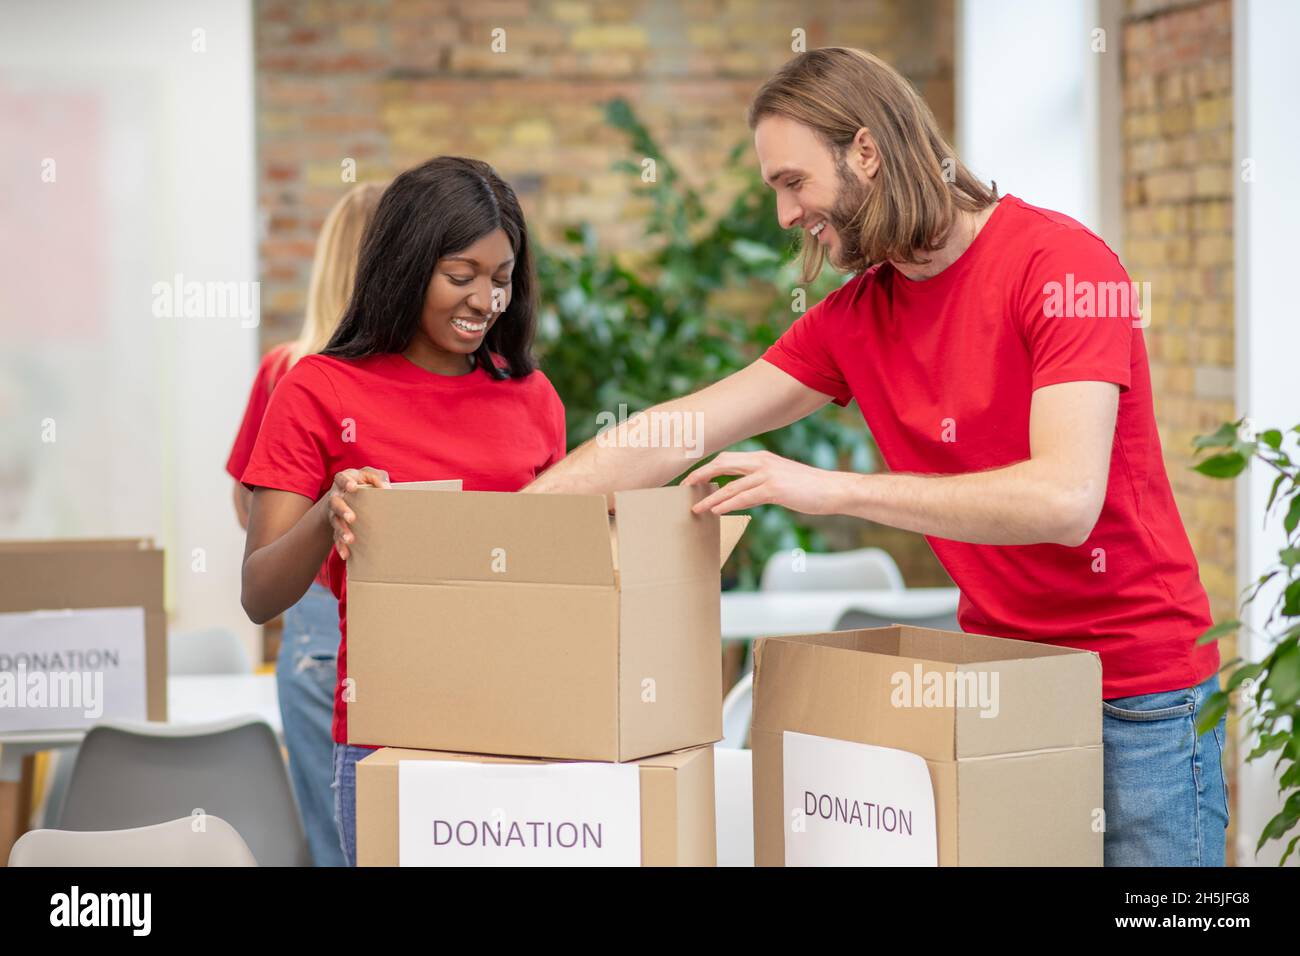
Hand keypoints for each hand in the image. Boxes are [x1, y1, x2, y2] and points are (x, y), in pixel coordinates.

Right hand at [325, 467, 389, 559]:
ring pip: (335, 522)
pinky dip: (341, 546)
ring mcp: (334, 512)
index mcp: (343, 480)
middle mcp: (335, 496)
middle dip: (343, 510)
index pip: (341, 478)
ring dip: (342, 531)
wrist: (346, 495)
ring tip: (350, 539)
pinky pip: (336, 537)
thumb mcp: (370, 475)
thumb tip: (387, 489)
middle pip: (335, 503)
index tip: (353, 487)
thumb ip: (378, 477)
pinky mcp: (336, 526)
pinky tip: (346, 554)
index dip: (346, 482)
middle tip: (352, 518)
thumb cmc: (363, 482)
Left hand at [682, 451, 848, 516]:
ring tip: (696, 507)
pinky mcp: (774, 489)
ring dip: (710, 497)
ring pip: (730, 485)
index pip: (727, 458)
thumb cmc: (808, 487)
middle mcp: (762, 461)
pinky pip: (744, 497)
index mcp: (762, 458)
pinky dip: (727, 504)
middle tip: (684, 487)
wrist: (833, 489)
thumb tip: (739, 494)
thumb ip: (759, 483)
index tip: (693, 478)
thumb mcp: (780, 480)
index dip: (707, 467)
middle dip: (700, 475)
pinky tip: (716, 511)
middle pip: (722, 463)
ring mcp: (768, 474)